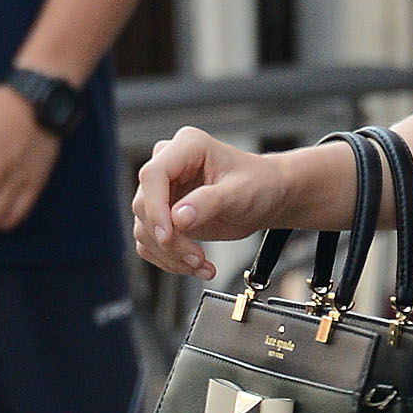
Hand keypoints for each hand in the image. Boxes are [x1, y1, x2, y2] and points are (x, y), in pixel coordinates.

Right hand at [132, 129, 292, 276]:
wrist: (267, 196)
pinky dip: (170, 259)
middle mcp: (169, 165)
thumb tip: (178, 218)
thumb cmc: (259, 184)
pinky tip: (196, 266)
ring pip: (145, 228)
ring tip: (202, 265)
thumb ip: (210, 202)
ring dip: (170, 255)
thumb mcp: (240, 192)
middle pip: (145, 205)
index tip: (168, 236)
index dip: (156, 208)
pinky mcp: (164, 215)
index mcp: (187, 147)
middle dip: (169, 240)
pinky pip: (151, 241)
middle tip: (196, 258)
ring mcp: (163, 191)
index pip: (153, 175)